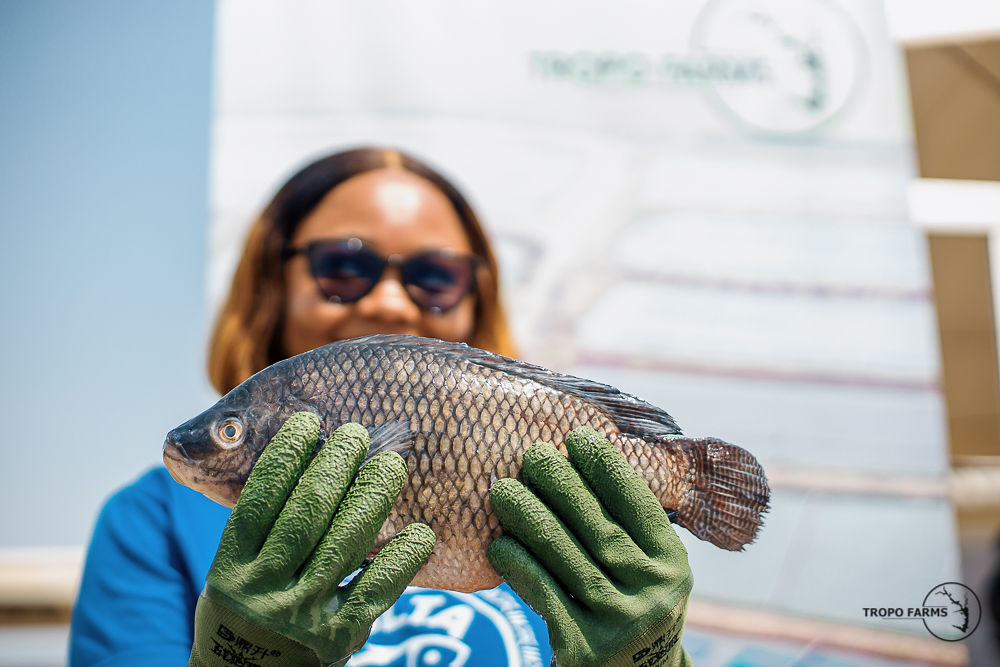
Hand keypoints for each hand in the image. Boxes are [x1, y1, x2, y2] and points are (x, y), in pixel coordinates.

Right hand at [189, 413, 435, 666]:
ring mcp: (303, 615)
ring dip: (372, 495)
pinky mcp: (341, 635)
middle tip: (358, 434)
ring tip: (390, 464)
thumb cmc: (248, 608)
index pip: (259, 501)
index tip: (308, 423)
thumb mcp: (234, 570)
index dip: (284, 456)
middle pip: (306, 514)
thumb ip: (263, 525)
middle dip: (336, 466)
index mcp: (231, 570)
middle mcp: (264, 592)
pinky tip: (419, 530)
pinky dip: (402, 557)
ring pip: (344, 542)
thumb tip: (308, 453)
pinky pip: (378, 587)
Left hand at [488, 427, 692, 666]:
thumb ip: (625, 527)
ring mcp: (621, 626)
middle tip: (532, 454)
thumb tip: (579, 458)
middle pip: (602, 531)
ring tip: (503, 491)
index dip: (608, 470)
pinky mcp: (585, 651)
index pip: (640, 508)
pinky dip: (520, 569)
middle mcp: (654, 595)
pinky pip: (546, 598)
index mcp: (673, 565)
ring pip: (570, 562)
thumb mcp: (647, 569)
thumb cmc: (631, 606)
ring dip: (532, 521)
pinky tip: (499, 546)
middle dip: (564, 487)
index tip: (578, 436)